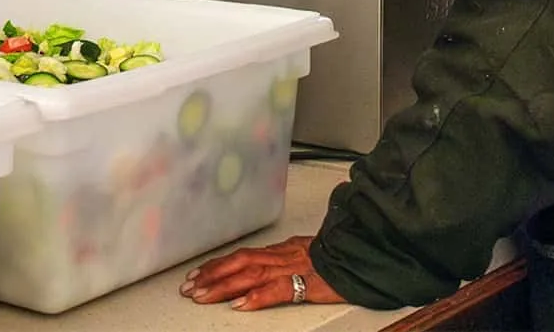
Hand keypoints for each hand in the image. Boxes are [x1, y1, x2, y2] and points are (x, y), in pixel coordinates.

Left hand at [179, 235, 344, 310]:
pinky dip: (258, 297)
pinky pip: (279, 290)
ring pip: (252, 274)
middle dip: (213, 274)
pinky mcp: (308, 283)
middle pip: (242, 262)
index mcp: (285, 249)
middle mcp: (285, 255)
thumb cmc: (342, 253)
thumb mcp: (311, 250)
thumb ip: (289, 256)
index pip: (245, 255)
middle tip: (189, 286)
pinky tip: (241, 305)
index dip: (220, 264)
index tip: (199, 273)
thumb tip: (270, 260)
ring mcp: (295, 268)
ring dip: (224, 285)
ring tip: (202, 295)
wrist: (365, 250)